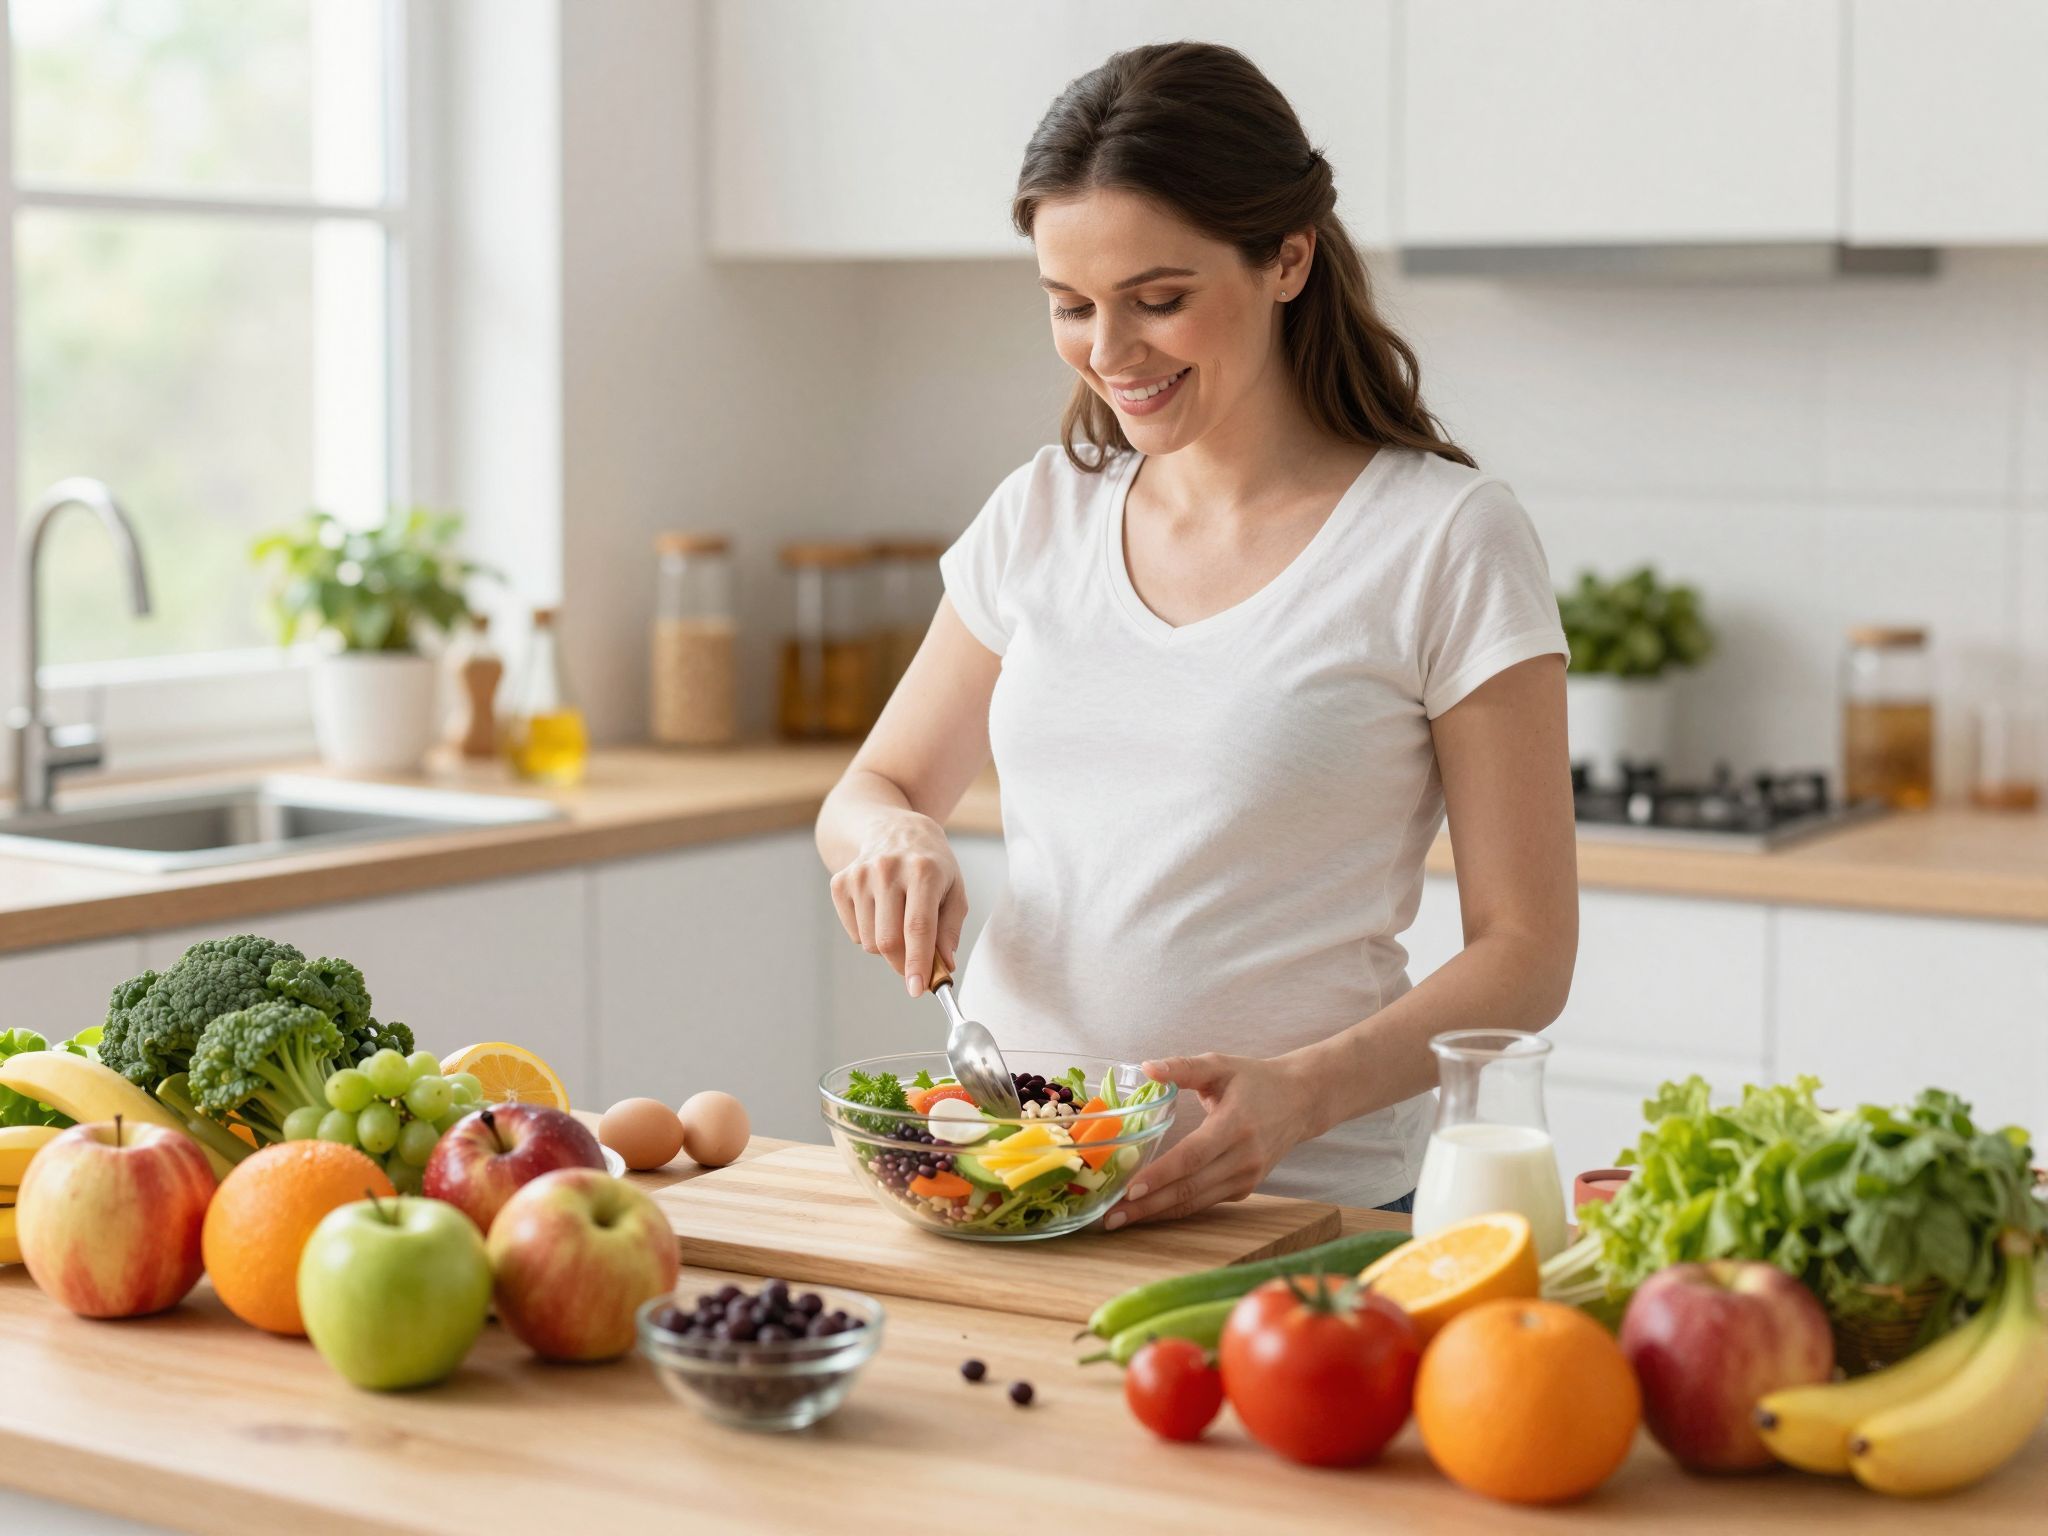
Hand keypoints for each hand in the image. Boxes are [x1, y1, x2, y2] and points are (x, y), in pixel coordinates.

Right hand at [828, 812, 967, 996]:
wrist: (892, 828)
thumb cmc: (931, 864)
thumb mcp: (954, 889)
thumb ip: (950, 929)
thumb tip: (944, 965)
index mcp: (923, 871)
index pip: (918, 927)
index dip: (918, 963)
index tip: (919, 990)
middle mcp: (888, 869)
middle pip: (888, 941)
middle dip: (903, 964)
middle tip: (916, 966)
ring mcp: (860, 874)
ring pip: (870, 941)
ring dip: (887, 947)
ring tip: (899, 921)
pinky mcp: (840, 882)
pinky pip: (854, 933)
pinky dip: (869, 935)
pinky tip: (881, 911)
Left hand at [1106, 1052, 1319, 1228]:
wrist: (1301, 1100)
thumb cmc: (1255, 1080)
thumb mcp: (1221, 1064)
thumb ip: (1183, 1067)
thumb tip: (1146, 1068)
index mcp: (1236, 1124)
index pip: (1193, 1156)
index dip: (1161, 1174)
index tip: (1130, 1187)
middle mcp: (1244, 1157)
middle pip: (1190, 1187)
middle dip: (1148, 1204)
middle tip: (1111, 1215)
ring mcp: (1247, 1177)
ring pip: (1196, 1202)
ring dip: (1157, 1213)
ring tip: (1120, 1219)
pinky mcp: (1245, 1188)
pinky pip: (1205, 1202)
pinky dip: (1175, 1209)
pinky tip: (1147, 1211)